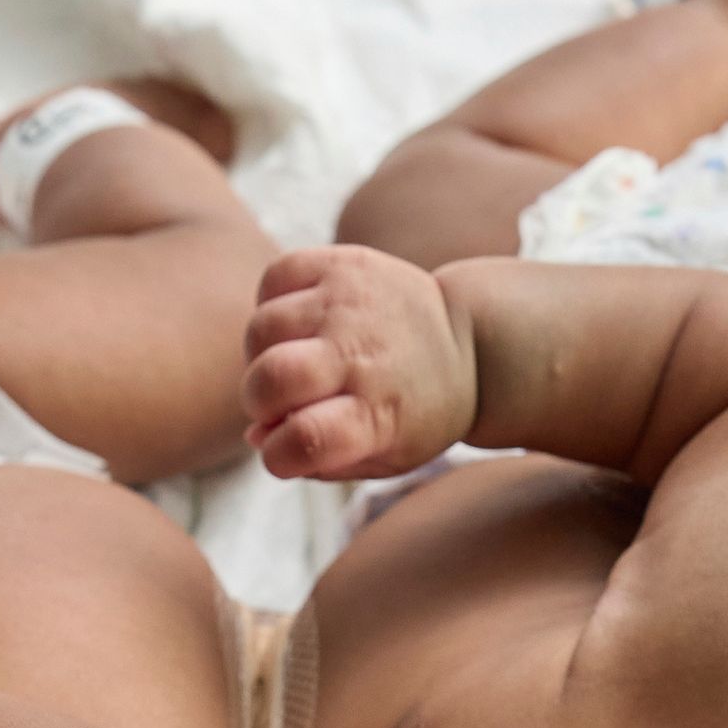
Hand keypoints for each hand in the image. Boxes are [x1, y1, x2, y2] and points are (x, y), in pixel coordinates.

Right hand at [242, 246, 475, 480]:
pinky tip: (294, 324)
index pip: (304, 439)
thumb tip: (257, 435)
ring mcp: (351, 303)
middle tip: (275, 403)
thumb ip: (320, 462)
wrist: (471, 343)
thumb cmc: (417, 412)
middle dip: (257, 400)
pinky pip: (274, 276)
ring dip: (259, 353)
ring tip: (286, 360)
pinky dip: (269, 303)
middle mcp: (362, 355)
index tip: (284, 452)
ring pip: (262, 327)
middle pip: (273, 377)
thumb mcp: (386, 459)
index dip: (278, 455)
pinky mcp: (344, 264)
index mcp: (377, 415)